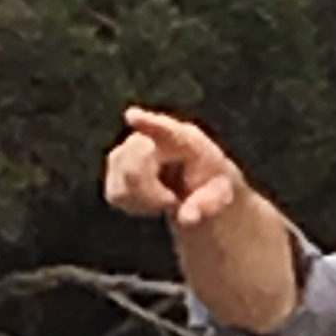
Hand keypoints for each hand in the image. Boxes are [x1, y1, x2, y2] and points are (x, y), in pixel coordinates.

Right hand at [104, 105, 246, 231]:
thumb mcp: (221, 194)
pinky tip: (150, 201)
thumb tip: (186, 218)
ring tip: (166, 199)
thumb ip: (208, 204)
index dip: (148, 123)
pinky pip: (115, 193)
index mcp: (185, 138)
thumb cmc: (212, 182)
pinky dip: (132, 204)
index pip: (165, 129)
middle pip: (134, 163)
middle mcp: (153, 136)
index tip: (132, 117)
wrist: (197, 183)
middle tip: (171, 202)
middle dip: (150, 192)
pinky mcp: (116, 167)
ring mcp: (130, 149)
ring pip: (122, 181)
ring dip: (143, 200)